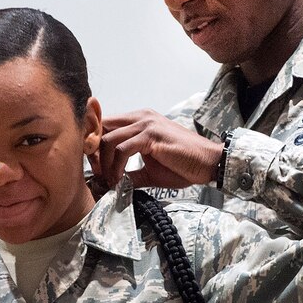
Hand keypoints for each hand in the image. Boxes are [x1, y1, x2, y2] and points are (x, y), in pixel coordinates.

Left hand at [97, 110, 223, 189]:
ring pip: (108, 139)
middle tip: (98, 175)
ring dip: (103, 164)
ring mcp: (146, 124)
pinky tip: (119, 181)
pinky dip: (116, 167)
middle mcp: (140, 117)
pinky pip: (122, 150)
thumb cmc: (183, 166)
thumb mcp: (150, 171)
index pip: (105, 125)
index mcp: (139, 120)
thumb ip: (130, 174)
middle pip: (101, 128)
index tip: (96, 169)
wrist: (208, 164)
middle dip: (93, 153)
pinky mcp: (151, 136)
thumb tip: (111, 186)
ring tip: (109, 181)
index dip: (95, 146)